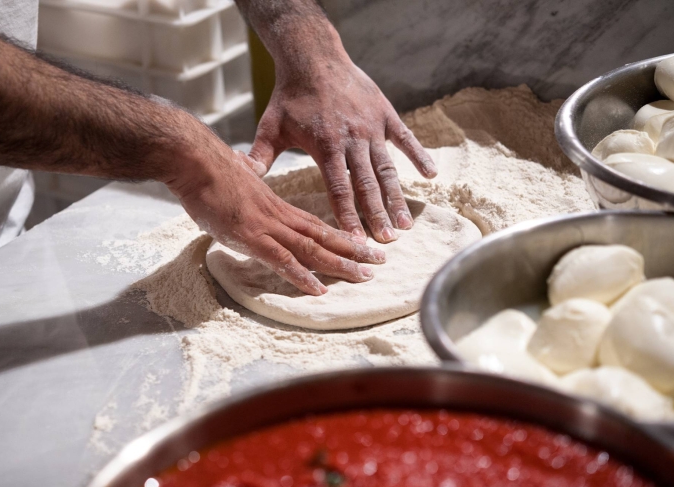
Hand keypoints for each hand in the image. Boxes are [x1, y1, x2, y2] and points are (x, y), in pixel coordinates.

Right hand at [166, 135, 385, 295]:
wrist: (194, 160)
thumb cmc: (209, 170)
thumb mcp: (236, 178)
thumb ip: (247, 180)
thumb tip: (245, 168)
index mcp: (277, 206)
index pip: (316, 224)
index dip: (340, 236)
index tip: (362, 245)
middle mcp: (279, 216)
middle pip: (324, 236)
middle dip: (354, 251)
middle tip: (380, 263)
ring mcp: (267, 227)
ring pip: (312, 248)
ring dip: (340, 265)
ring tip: (364, 277)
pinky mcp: (251, 237)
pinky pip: (282, 260)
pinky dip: (303, 276)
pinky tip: (319, 290)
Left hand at [247, 59, 436, 242]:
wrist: (313, 57)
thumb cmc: (290, 96)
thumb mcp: (271, 127)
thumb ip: (259, 156)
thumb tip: (242, 177)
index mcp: (326, 146)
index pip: (339, 189)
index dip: (348, 217)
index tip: (356, 240)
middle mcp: (352, 139)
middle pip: (367, 184)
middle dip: (377, 214)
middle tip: (387, 241)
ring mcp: (371, 126)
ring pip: (387, 168)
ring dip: (397, 197)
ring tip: (405, 223)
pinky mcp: (384, 113)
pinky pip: (405, 138)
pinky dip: (419, 156)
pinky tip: (431, 176)